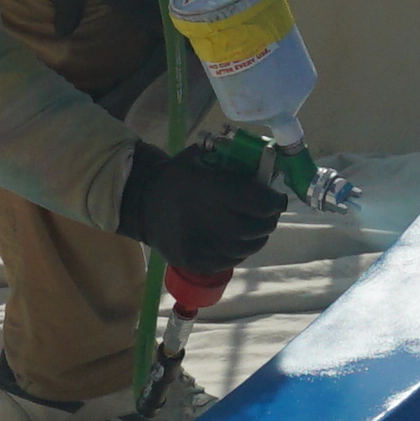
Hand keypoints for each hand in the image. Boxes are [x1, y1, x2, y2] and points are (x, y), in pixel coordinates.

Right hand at [116, 134, 292, 275]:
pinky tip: (235, 239)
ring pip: (248, 247)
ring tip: (253, 226)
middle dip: (269, 219)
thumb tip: (267, 167)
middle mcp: (209, 221)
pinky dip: (239, 250)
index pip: (259, 202)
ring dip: (256, 236)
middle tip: (269, 212)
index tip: (278, 198)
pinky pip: (232, 260)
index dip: (275, 201)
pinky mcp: (198, 263)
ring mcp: (203, 247)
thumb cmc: (177, 177)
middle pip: (258, 228)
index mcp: (210, 189)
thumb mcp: (201, 157)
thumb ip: (233, 160)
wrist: (141, 204)